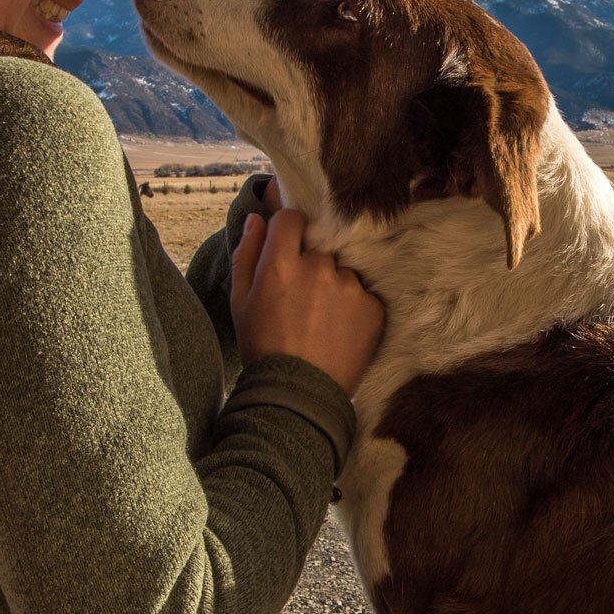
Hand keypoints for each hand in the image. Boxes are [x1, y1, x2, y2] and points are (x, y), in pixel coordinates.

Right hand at [230, 207, 384, 395]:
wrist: (298, 396)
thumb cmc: (263, 348)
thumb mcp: (240, 302)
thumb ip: (246, 254)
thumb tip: (256, 219)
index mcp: (281, 263)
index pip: (291, 218)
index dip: (288, 232)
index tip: (288, 250)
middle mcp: (318, 268)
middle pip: (319, 247)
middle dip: (311, 264)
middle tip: (303, 299)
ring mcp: (349, 287)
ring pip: (342, 271)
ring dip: (334, 286)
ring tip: (322, 321)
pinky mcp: (373, 307)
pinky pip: (363, 294)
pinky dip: (354, 308)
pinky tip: (339, 331)